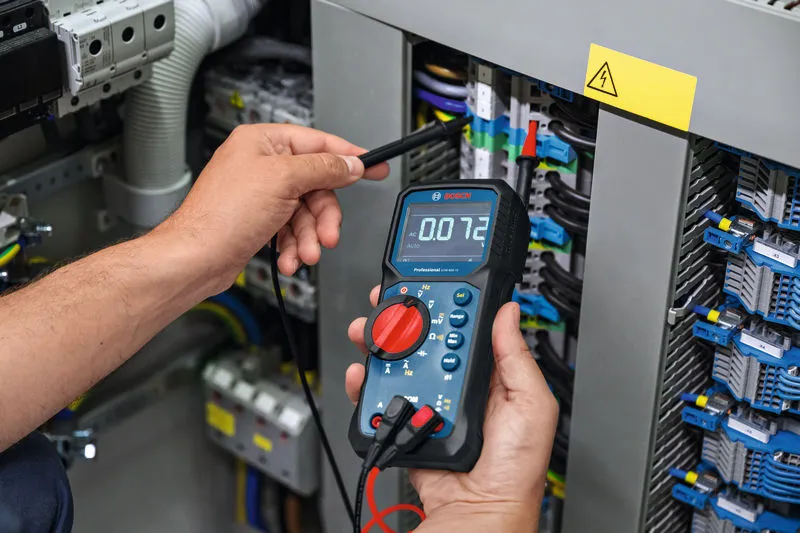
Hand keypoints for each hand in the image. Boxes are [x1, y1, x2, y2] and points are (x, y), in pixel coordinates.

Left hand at [157, 124, 388, 291]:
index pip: (318, 142)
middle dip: (323, 215)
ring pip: (306, 211)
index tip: (374, 166)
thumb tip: (350, 163)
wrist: (196, 259)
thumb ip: (323, 168)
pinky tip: (290, 258)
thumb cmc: (222, 216)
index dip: (349, 157)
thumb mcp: (284, 181)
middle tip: (329, 234)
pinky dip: (294, 245)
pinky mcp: (259, 221)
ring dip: (309, 236)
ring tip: (305, 253)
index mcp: (263, 142)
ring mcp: (260, 194)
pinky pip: (291, 229)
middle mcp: (261, 165)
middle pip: (316, 184)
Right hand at [346, 288, 558, 530]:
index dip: (444, 304)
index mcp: (486, 375)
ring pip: (396, 364)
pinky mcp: (404, 422)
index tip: (427, 287)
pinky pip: (379, 399)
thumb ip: (516, 358)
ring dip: (377, 345)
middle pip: (422, 340)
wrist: (480, 512)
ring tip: (368, 334)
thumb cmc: (515, 468)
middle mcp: (454, 384)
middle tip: (385, 304)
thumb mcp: (532, 405)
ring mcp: (427, 402)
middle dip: (400, 319)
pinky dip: (364, 384)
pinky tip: (363, 374)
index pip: (461, 329)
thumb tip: (508, 313)